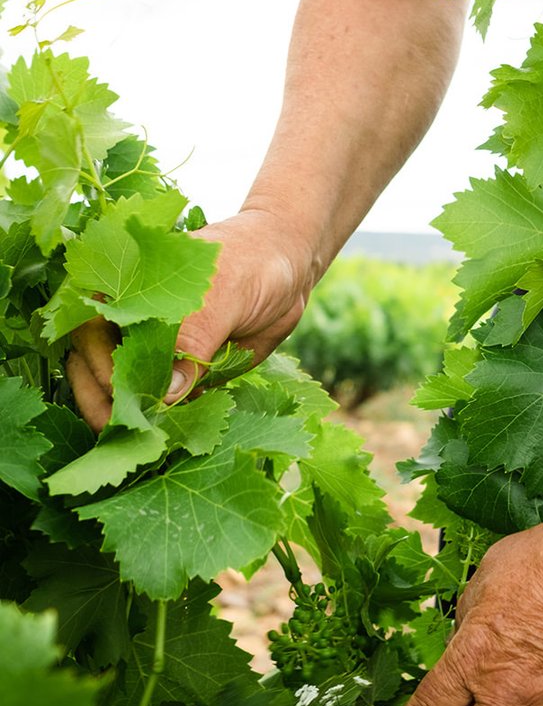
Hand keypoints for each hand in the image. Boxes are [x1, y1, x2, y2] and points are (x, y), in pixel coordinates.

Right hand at [67, 208, 318, 430]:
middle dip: (106, 401)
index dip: (96, 363)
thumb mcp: (224, 292)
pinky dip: (169, 422)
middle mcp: (134, 322)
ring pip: (130, 390)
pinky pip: (169, 403)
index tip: (118, 392)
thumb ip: (196, 336)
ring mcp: (159, 350)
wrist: (288, 267)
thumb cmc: (251, 262)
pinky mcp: (186, 373)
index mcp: (128, 290)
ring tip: (146, 443)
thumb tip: (167, 393)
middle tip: (123, 432)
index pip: (90, 330)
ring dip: (134, 418)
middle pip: (99, 366)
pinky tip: (175, 439)